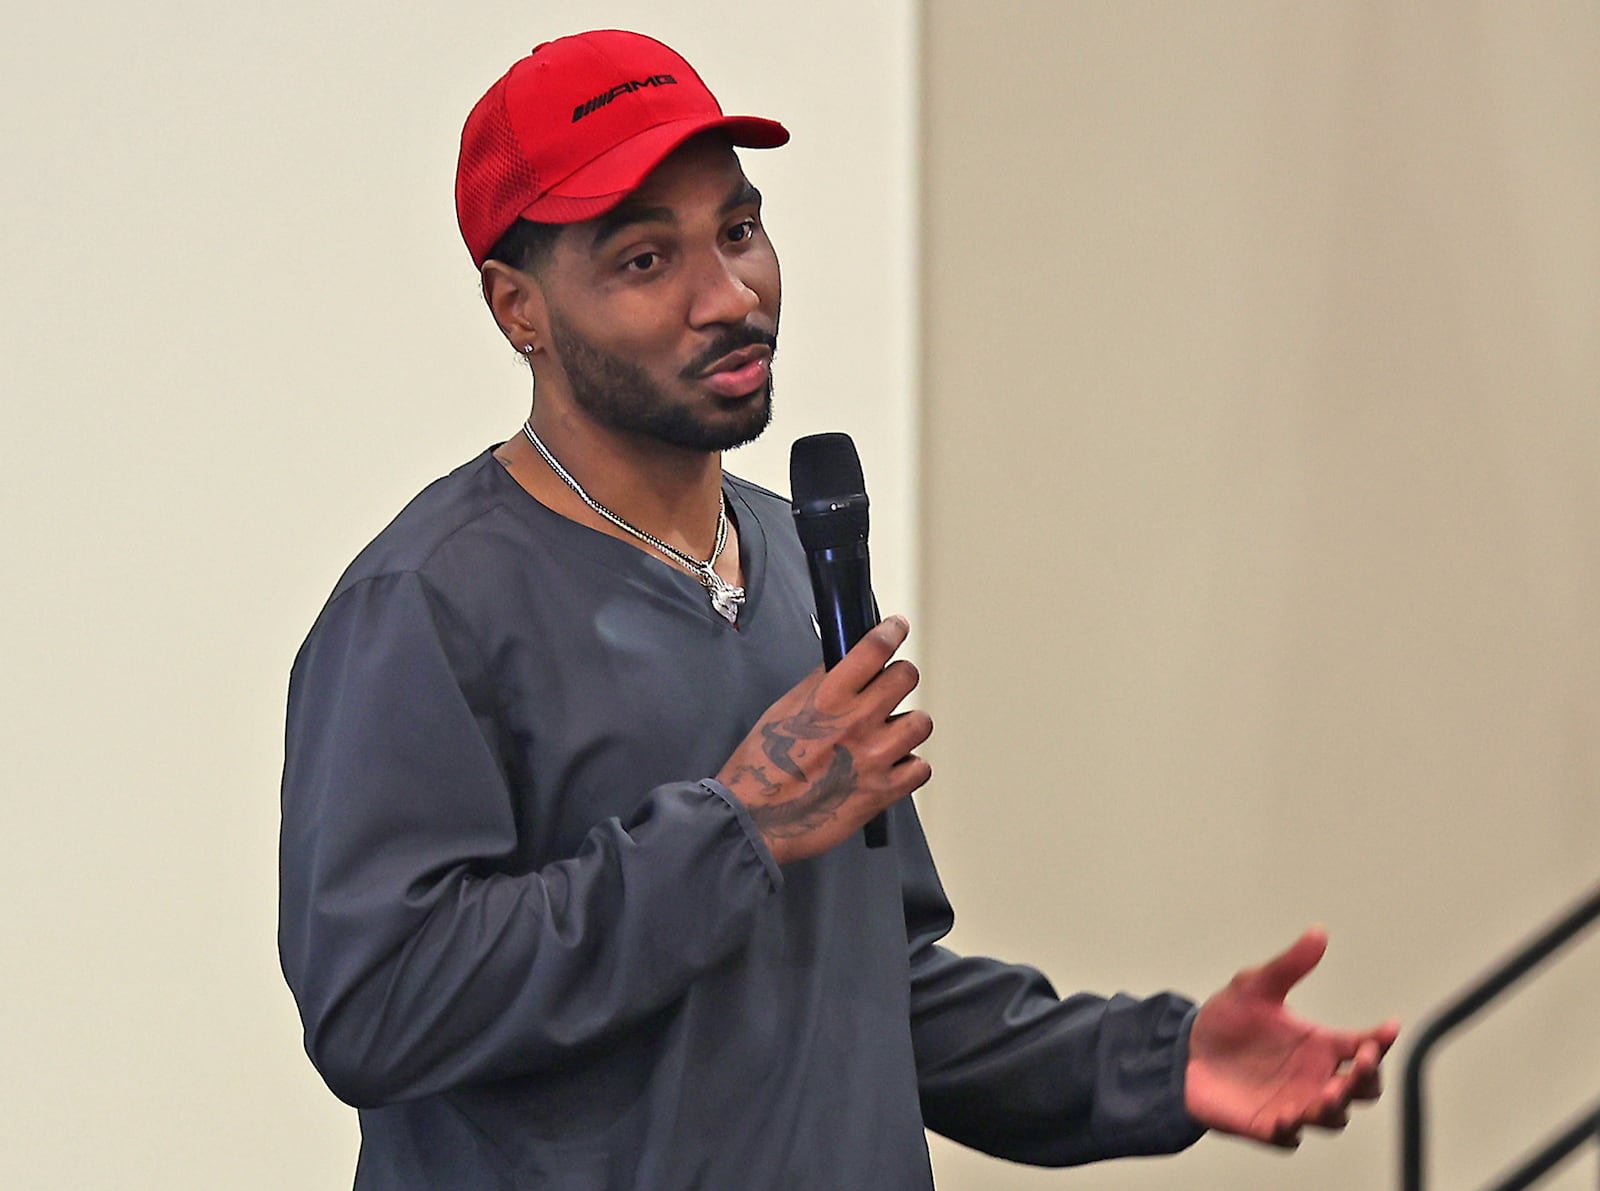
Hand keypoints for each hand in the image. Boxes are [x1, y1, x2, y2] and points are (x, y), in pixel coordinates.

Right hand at [716, 615, 932, 864]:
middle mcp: (857, 721)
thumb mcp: (783, 710)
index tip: (896, 628)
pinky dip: (909, 766)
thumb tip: (842, 666)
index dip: (891, 632)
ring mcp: (875, 756)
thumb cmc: (762, 768)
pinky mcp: (884, 791)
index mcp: (829, 696)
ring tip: (888, 734)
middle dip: (898, 679)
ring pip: (920, 723)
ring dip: (906, 726)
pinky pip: (920, 767)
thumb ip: (819, 686)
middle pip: (906, 677)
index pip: (875, 648)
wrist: (756, 819)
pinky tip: (891, 766)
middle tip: (889, 689)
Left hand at [1184, 927, 1399, 1146]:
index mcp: (1320, 1044)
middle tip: (1359, 1063)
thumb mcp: (1255, 986)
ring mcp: (1295, 1102)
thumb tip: (1318, 932)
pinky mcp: (1269, 1125)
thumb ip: (1289, 965)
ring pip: (1333, 1116)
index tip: (1389, 1027)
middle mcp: (1315, 1076)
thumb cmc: (1226, 1021)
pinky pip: (1290, 1137)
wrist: (1184, 1052)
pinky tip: (1284, 1118)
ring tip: (1325, 1094)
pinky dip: (1291, 1130)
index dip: (1381, 1039)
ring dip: (1334, 1107)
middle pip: (1362, 1087)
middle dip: (1367, 1078)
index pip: (1364, 1045)